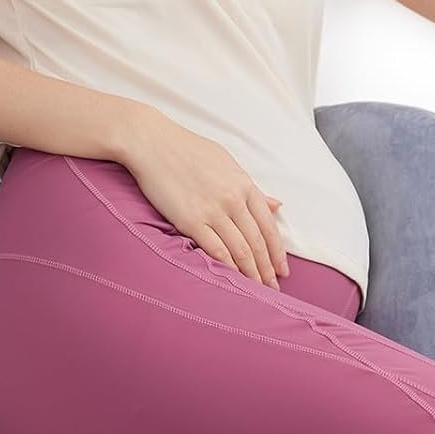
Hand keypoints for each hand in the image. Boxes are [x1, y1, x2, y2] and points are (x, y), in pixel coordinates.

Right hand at [120, 108, 290, 289]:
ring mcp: (213, 211)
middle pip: (257, 243)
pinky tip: (232, 280)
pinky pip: (215, 250)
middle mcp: (234, 199)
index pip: (269, 226)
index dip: (278, 252)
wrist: (152, 143)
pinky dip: (227, 268)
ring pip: (240, 251)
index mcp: (245, 184)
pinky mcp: (191, 220)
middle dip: (267, 269)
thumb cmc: (187, 149)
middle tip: (273, 289)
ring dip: (251, 274)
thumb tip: (275, 205)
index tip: (283, 270)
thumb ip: (251, 187)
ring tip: (257, 290)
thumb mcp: (226, 163)